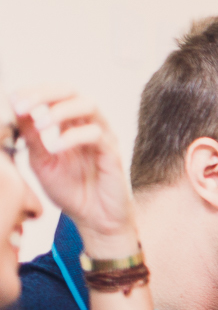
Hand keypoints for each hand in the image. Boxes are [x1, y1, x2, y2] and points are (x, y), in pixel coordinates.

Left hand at [11, 86, 136, 255]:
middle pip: (71, 90)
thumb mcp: (40, 161)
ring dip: (60, 110)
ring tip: (40, 125)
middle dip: (44, 93)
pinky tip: (56, 148)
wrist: (94, 219)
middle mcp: (88, 125)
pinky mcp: (112, 153)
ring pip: (88, 105)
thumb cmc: (71, 191)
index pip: (53, 94)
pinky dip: (72, 137)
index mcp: (69, 124)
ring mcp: (103, 137)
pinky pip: (96, 134)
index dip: (32, 92)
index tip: (12, 100)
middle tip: (22, 105)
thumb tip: (15, 109)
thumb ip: (31, 137)